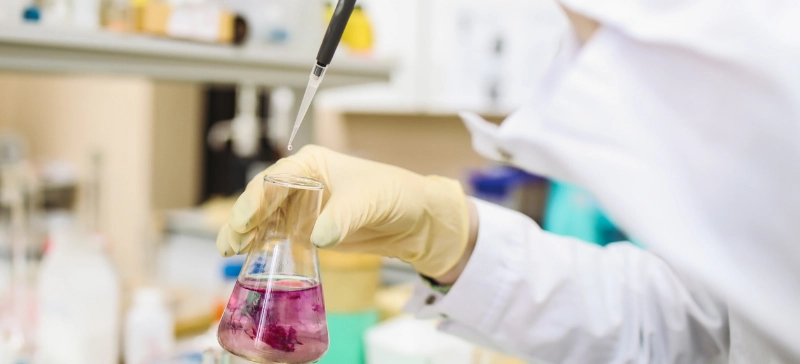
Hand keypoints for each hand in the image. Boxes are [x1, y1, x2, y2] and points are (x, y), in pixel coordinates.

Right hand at [216, 145, 471, 277]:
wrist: (415, 220)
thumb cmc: (396, 194)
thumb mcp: (369, 200)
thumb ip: (343, 216)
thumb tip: (318, 236)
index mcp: (311, 164)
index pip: (275, 178)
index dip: (257, 198)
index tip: (247, 220)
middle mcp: (301, 183)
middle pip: (261, 199)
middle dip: (243, 219)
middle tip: (231, 243)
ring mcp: (302, 208)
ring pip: (264, 220)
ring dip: (246, 235)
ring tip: (232, 252)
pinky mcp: (307, 231)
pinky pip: (278, 237)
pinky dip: (263, 247)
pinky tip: (250, 259)